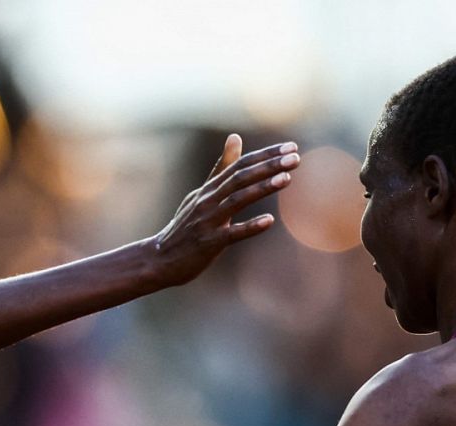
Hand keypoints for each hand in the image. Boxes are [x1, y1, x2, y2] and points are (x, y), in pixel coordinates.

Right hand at [146, 136, 299, 285]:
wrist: (159, 259)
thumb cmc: (186, 227)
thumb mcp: (202, 193)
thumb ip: (221, 168)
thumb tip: (235, 136)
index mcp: (209, 189)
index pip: (240, 165)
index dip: (266, 155)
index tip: (291, 147)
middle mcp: (207, 200)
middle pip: (240, 178)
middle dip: (268, 167)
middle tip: (295, 158)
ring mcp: (207, 221)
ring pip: (236, 200)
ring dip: (262, 188)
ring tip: (286, 178)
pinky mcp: (208, 243)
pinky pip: (230, 234)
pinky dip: (249, 226)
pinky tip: (269, 221)